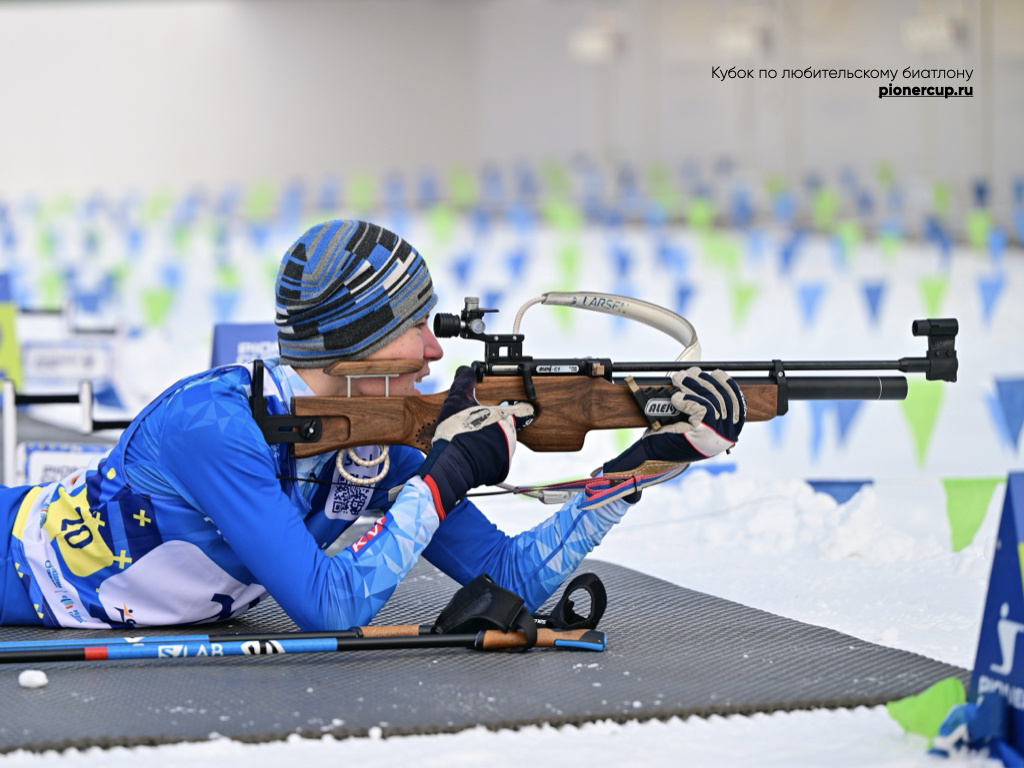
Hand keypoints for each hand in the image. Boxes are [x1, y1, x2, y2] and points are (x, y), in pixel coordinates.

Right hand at [416, 366, 534, 517]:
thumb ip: (464, 381)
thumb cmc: (456, 432)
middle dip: (495, 426)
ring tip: (473, 441)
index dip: (522, 407)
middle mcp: (510, 435)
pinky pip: (497, 461)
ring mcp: (507, 453)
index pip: (524, 409)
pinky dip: (488, 458)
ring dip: (491, 442)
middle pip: (508, 427)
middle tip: (479, 426)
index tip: (522, 408)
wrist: (452, 464)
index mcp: (504, 416)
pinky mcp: (501, 469)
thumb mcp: (457, 400)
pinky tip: (474, 454)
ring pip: (502, 444)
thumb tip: (466, 370)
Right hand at [603, 367, 744, 478]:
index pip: (705, 412)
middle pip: (715, 399)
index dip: (689, 399)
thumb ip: (634, 449)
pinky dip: (726, 383)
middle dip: (695, 385)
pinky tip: (715, 374)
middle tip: (678, 377)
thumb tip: (608, 459)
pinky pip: (736, 396)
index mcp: (704, 441)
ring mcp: (732, 425)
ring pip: (724, 395)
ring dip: (707, 381)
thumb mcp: (650, 446)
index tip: (673, 395)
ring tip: (690, 374)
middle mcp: (722, 434)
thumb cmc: (665, 448)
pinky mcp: (736, 417)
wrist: (683, 455)